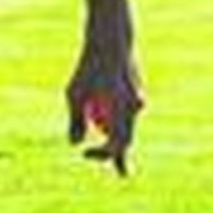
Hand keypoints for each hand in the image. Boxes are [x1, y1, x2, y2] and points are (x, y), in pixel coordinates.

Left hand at [66, 44, 143, 175]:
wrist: (112, 39)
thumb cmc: (90, 66)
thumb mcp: (74, 93)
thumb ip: (75, 120)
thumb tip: (74, 144)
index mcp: (122, 111)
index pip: (117, 146)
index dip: (102, 155)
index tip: (84, 153)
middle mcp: (135, 108)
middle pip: (127, 139)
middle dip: (121, 154)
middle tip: (125, 174)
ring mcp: (138, 100)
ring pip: (125, 124)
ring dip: (110, 130)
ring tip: (94, 121)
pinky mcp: (136, 92)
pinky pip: (124, 111)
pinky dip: (112, 114)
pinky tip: (100, 102)